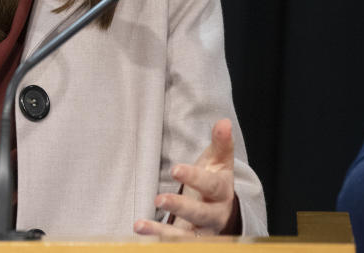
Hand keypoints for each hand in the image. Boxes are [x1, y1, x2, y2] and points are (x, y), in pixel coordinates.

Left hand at [133, 118, 238, 237]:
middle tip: (159, 199)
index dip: (194, 177)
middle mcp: (215, 215)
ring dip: (163, 232)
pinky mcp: (191, 241)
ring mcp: (203, 232)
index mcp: (222, 192)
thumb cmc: (215, 180)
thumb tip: (224, 122)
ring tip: (139, 226)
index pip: (210, 185)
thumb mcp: (219, 162)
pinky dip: (158, 241)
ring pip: (187, 237)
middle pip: (200, 214)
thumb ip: (221, 144)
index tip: (175, 169)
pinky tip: (139, 234)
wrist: (223, 211)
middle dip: (180, 207)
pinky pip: (176, 244)